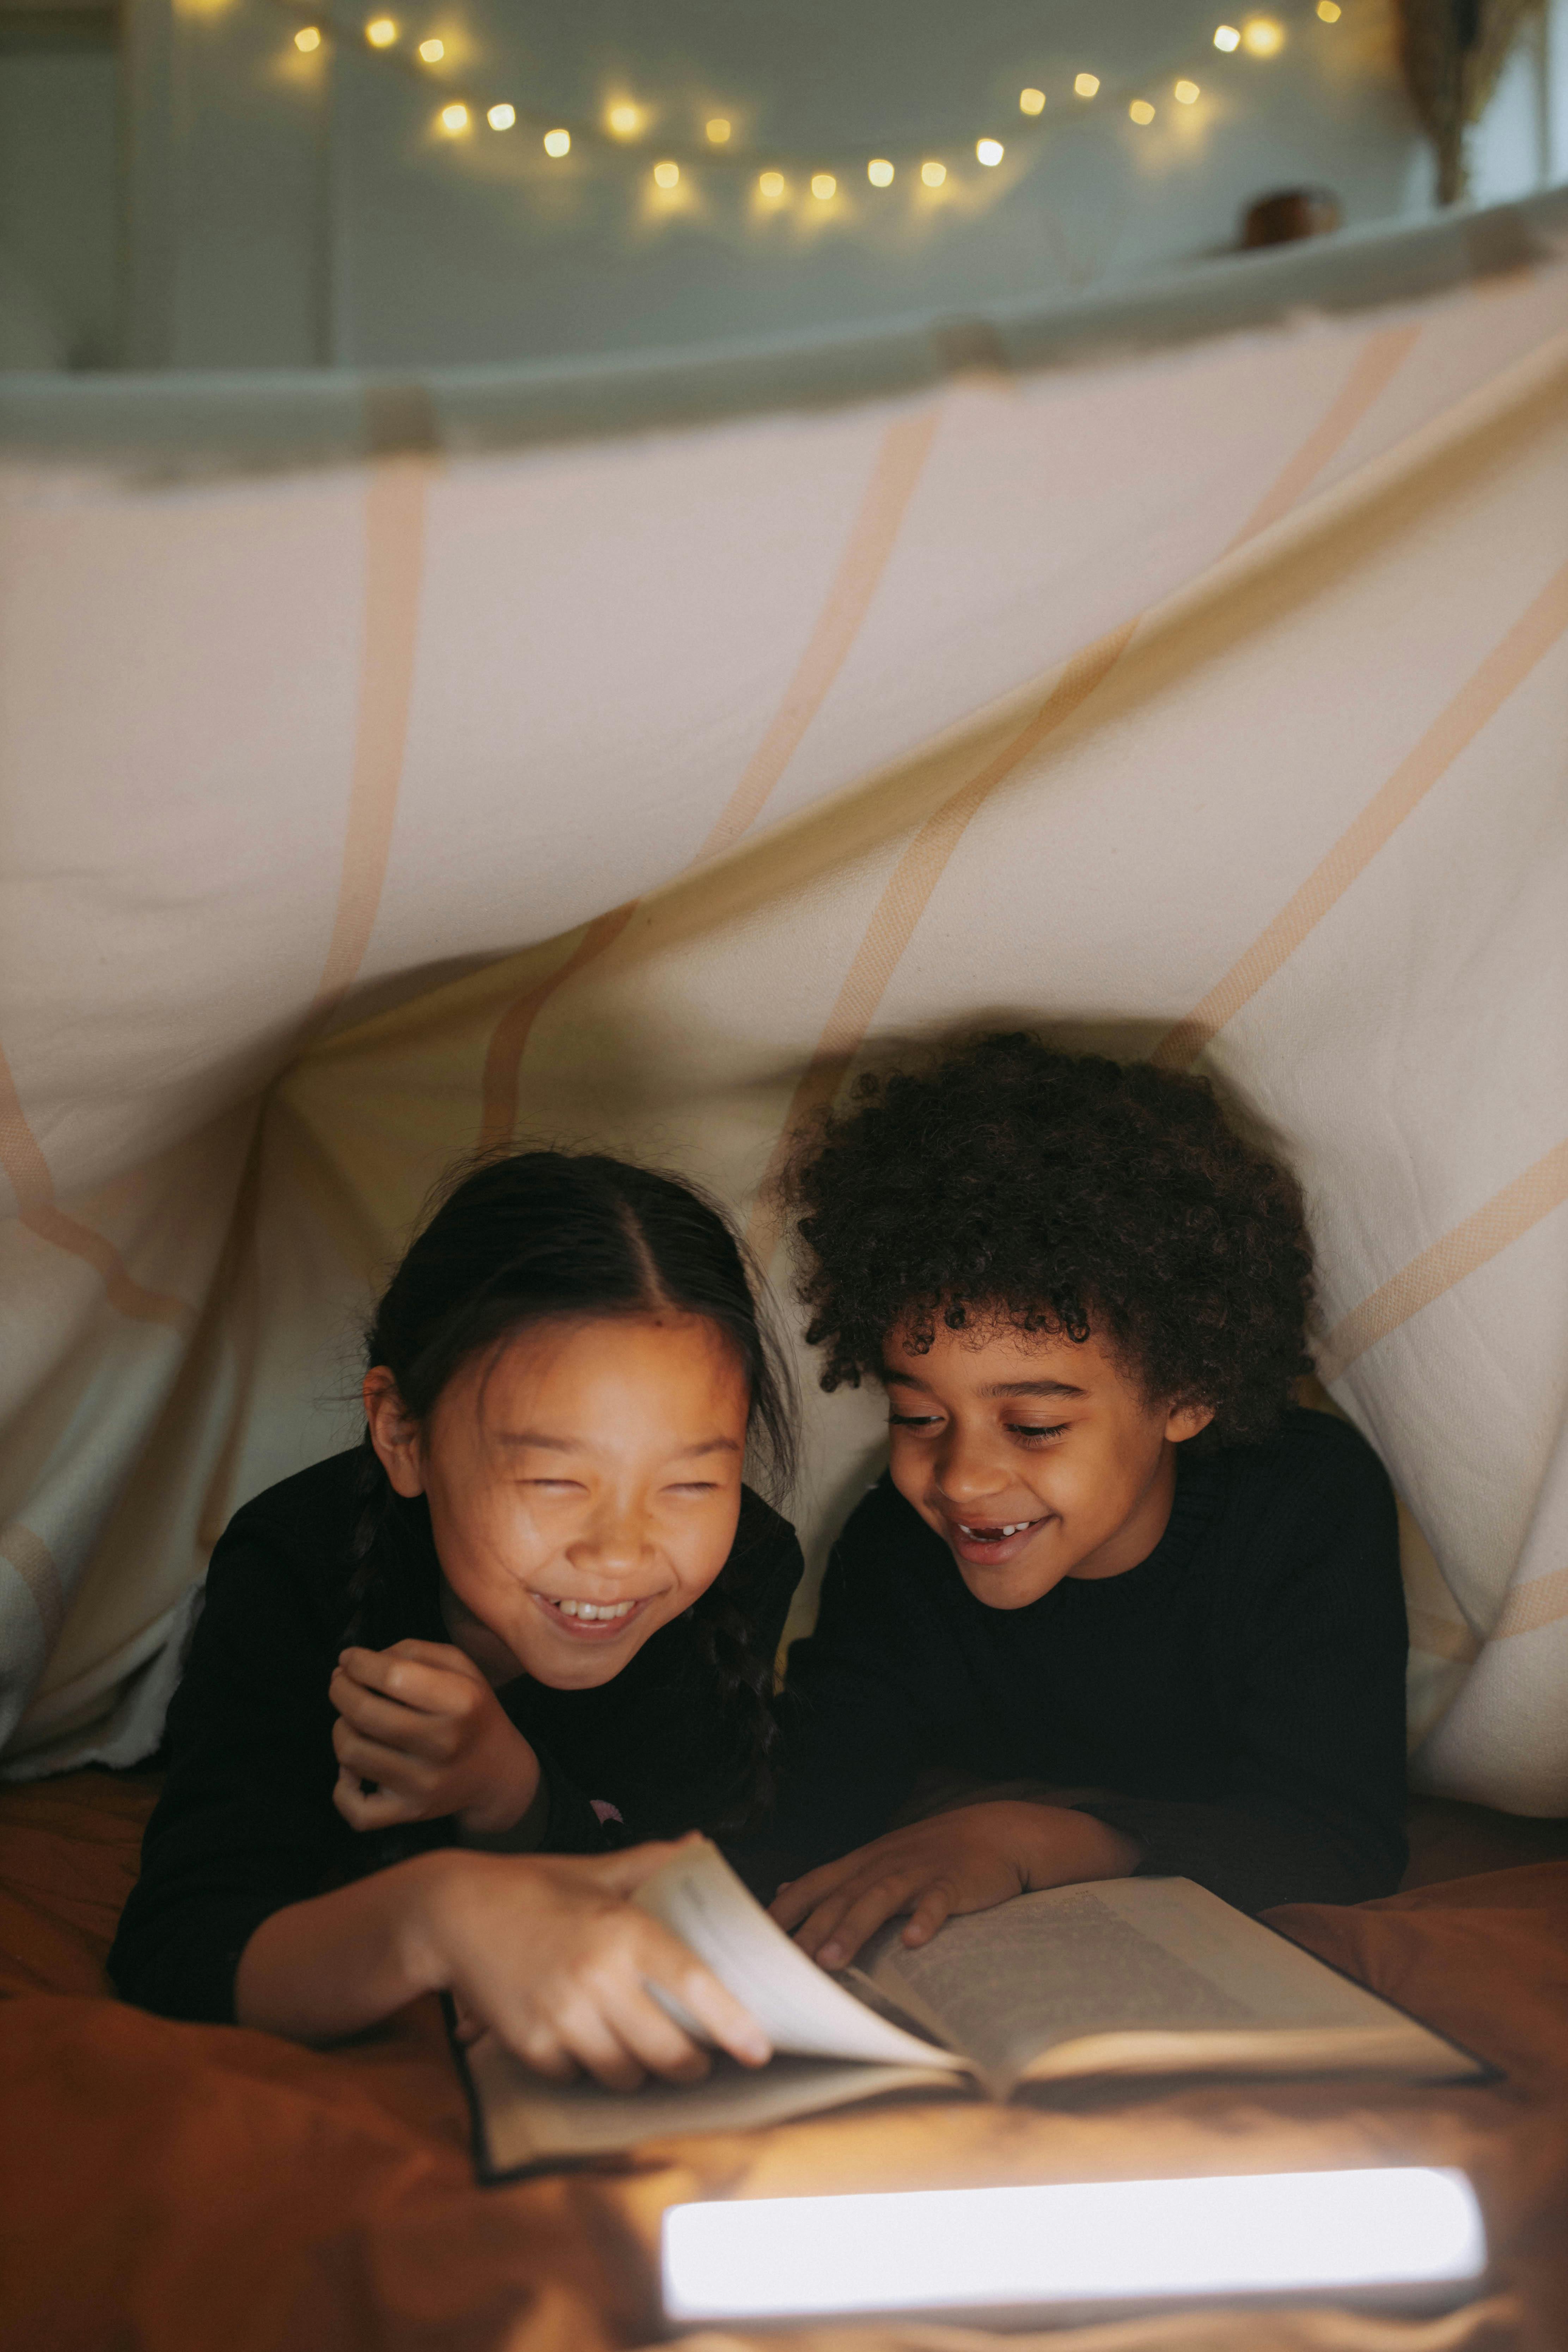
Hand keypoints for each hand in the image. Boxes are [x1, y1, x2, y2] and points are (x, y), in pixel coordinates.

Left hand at [330, 1640, 540, 1837]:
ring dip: (341, 1728)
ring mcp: (424, 1783)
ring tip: (351, 1720)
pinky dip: (342, 1787)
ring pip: (351, 1753)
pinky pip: (355, 1809)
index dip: (358, 1662)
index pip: (391, 1675)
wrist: (498, 1774)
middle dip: (340, 1689)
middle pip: (363, 1712)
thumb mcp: (459, 1666)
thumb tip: (356, 1664)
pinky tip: (354, 1769)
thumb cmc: (472, 1711)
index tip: (349, 1658)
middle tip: (340, 1682)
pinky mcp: (409, 1813)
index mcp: (460, 1700)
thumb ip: (411, 1651)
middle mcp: (443, 1744)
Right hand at [411, 1840, 773, 2090]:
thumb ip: (652, 1863)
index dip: (733, 2023)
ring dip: (640, 2071)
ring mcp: (562, 2017)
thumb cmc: (532, 1889)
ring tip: (640, 2050)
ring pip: (626, 2074)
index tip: (760, 2049)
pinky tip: (584, 2042)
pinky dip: (587, 2069)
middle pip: (669, 2051)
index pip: (694, 1985)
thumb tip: (700, 1844)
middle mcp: (597, 1977)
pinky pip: (578, 2078)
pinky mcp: (530, 2046)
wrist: (452, 1913)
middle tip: (698, 2058)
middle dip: (691, 2064)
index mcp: (623, 1930)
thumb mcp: (594, 1870)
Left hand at [769, 1802, 1141, 1968]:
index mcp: (863, 1863)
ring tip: (831, 1961)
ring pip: (879, 1899)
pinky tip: (914, 1943)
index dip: (785, 1910)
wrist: (997, 1832)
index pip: (814, 1884)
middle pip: (840, 1897)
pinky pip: (938, 1902)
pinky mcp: (954, 1883)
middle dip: (810, 1929)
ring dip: (853, 1929)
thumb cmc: (932, 1853)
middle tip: (784, 1964)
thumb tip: (783, 1890)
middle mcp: (884, 1865)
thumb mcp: (877, 1860)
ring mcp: (919, 1872)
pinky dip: (925, 1920)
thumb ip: (832, 1879)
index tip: (754, 1939)